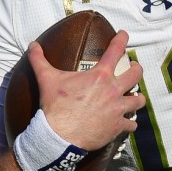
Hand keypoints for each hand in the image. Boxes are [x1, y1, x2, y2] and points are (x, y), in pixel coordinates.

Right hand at [28, 29, 143, 149]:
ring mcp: (118, 109)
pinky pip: (132, 124)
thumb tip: (32, 44)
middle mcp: (113, 90)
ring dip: (137, 98)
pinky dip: (130, 123)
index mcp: (100, 75)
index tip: (124, 35)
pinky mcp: (117, 126)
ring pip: (139, 100)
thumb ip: (39, 60)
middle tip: (134, 68)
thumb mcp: (46, 79)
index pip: (115, 50)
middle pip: (136, 74)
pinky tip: (128, 123)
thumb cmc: (55, 106)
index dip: (122, 39)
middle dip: (137, 69)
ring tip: (135, 97)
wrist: (59, 136)